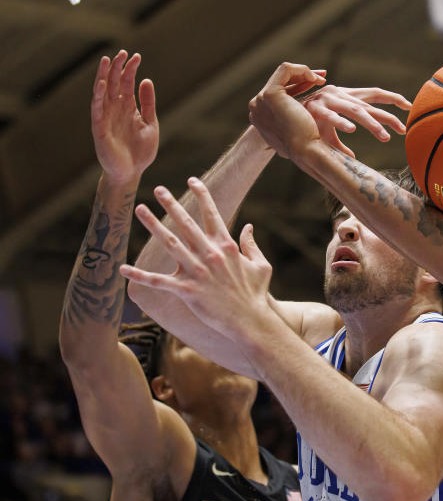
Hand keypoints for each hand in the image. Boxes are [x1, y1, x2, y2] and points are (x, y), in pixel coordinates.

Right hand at [91, 50, 158, 182]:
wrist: (131, 173)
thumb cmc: (140, 151)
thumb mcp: (150, 124)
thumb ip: (148, 103)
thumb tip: (146, 80)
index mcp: (127, 108)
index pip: (127, 84)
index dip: (131, 70)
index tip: (137, 56)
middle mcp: (115, 110)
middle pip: (114, 84)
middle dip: (118, 68)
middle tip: (123, 52)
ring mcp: (106, 118)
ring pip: (102, 93)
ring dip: (104, 77)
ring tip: (107, 61)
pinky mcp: (99, 129)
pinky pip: (97, 110)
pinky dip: (99, 97)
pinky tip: (103, 84)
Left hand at [118, 177, 273, 342]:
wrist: (250, 320)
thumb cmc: (256, 294)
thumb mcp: (262, 265)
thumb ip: (252, 245)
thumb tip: (248, 226)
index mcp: (226, 246)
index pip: (212, 214)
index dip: (202, 194)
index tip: (192, 180)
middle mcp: (209, 254)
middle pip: (185, 223)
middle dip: (170, 204)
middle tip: (157, 189)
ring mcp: (196, 272)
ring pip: (169, 243)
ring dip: (152, 225)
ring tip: (139, 209)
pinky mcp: (186, 290)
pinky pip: (158, 281)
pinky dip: (139, 275)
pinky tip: (123, 268)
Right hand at [248, 62, 327, 159]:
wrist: (306, 152)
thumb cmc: (307, 147)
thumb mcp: (296, 134)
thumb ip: (292, 125)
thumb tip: (299, 125)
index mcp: (261, 115)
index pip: (278, 92)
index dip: (298, 86)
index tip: (315, 84)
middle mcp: (257, 106)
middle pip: (280, 82)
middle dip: (302, 77)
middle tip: (321, 78)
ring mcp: (260, 100)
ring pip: (283, 74)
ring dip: (303, 73)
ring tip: (320, 80)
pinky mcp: (270, 94)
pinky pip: (286, 70)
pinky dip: (302, 70)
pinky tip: (315, 79)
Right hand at [301, 85, 410, 157]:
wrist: (278, 114)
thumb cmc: (306, 123)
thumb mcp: (327, 135)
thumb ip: (341, 145)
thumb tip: (352, 160)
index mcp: (346, 98)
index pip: (374, 94)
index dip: (393, 98)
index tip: (410, 106)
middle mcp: (340, 96)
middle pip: (370, 105)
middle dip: (388, 118)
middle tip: (403, 130)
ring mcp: (328, 101)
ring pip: (355, 111)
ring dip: (372, 124)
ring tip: (385, 137)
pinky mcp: (315, 110)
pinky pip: (331, 117)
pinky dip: (341, 123)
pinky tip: (352, 130)